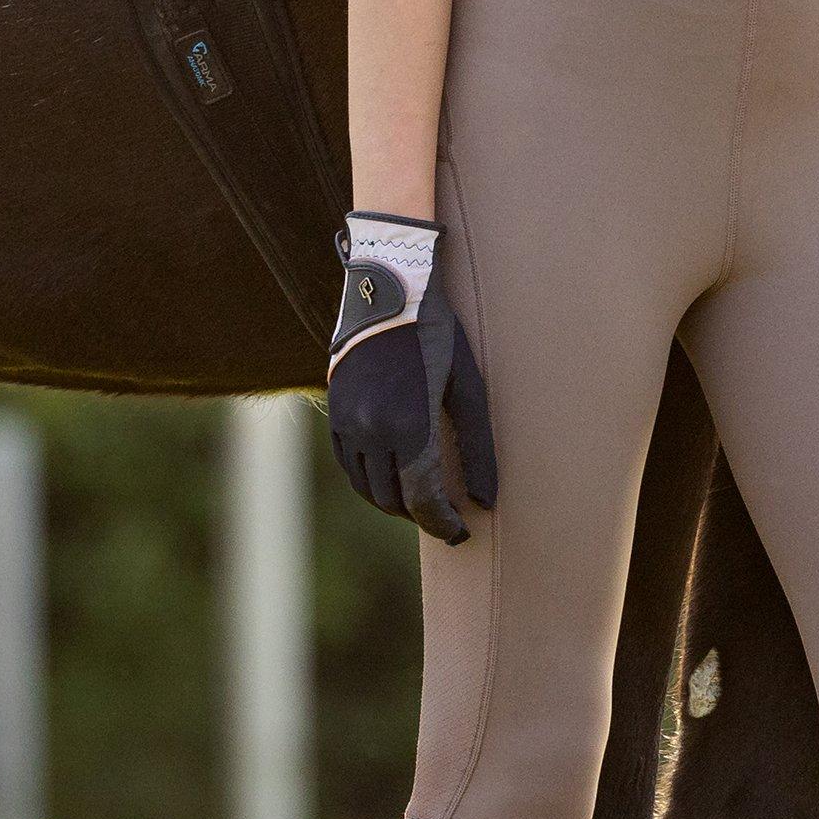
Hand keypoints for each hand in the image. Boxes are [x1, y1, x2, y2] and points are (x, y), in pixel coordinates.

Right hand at [326, 215, 497, 543]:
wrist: (387, 287)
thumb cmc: (437, 333)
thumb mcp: (467, 387)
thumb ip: (477, 447)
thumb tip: (484, 500)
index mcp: (408, 426)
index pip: (423, 499)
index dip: (443, 523)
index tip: (461, 532)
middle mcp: (371, 430)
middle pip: (394, 498)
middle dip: (421, 515)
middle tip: (445, 518)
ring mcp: (347, 421)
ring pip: (366, 486)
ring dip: (393, 503)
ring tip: (420, 502)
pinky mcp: (334, 409)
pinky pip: (347, 463)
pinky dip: (367, 482)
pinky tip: (389, 479)